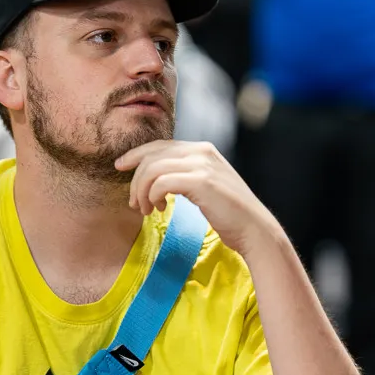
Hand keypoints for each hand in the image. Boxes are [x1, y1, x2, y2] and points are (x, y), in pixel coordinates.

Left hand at [116, 139, 274, 257]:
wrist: (254, 229)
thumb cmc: (229, 213)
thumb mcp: (206, 185)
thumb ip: (186, 174)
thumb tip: (157, 177)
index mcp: (202, 149)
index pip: (160, 145)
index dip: (136, 154)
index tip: (120, 166)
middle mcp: (202, 151)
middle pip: (152, 155)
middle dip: (135, 178)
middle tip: (133, 202)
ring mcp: (202, 165)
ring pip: (153, 168)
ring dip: (141, 191)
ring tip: (145, 210)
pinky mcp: (201, 181)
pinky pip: (161, 182)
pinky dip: (152, 196)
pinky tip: (157, 209)